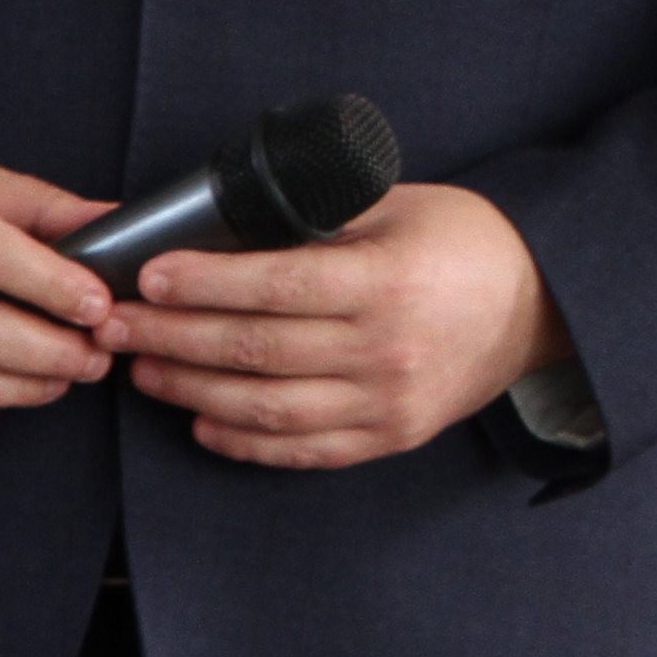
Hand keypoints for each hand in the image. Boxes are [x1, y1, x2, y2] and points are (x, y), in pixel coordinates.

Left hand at [105, 182, 570, 469]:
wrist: (541, 304)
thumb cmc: (465, 242)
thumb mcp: (397, 206)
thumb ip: (319, 218)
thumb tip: (224, 226)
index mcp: (385, 282)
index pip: (275, 286)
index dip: (204, 283)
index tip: (149, 277)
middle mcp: (385, 349)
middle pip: (255, 350)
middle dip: (172, 337)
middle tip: (115, 326)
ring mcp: (387, 402)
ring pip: (266, 408)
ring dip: (191, 392)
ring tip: (144, 371)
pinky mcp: (390, 437)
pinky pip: (302, 450)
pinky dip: (244, 441)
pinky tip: (201, 422)